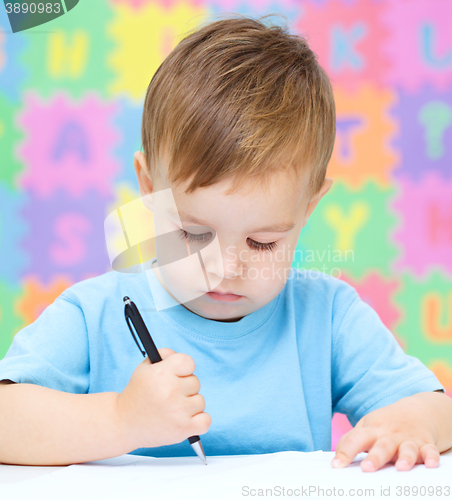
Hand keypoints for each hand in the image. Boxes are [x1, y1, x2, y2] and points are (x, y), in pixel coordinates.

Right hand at [116, 348, 210, 449]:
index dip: (183, 368)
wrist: (123, 423)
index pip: (188, 362)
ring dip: (190, 405)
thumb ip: (165, 355)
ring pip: (200, 401)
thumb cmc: (137, 394)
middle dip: (185, 387)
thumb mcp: (144, 368)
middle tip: (169, 395)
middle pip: (196, 382)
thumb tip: (180, 357)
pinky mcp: (183, 429)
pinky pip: (206, 420)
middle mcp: (170, 390)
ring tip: (172, 409)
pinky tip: (186, 419)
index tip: (177, 375)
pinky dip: (199, 420)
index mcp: (161, 373)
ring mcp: (178, 411)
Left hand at [331, 393, 449, 471]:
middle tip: (366, 468)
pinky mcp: (426, 444)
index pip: (355, 439)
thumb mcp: (366, 426)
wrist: (416, 410)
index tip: (336, 465)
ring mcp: (408, 439)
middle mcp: (390, 435)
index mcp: (372, 430)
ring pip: (407, 449)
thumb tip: (336, 457)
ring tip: (400, 467)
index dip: (345, 452)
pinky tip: (431, 464)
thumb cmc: (386, 424)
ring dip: (405, 458)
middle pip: (382, 446)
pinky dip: (432, 457)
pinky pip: (430, 451)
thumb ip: (351, 440)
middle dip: (375, 457)